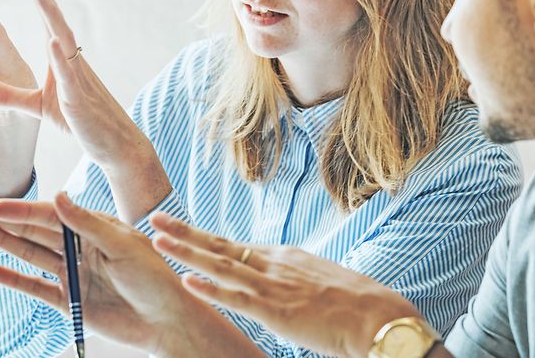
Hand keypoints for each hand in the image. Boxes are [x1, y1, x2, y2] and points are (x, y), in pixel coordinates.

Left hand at [0, 0, 169, 220]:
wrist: (114, 144)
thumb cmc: (80, 121)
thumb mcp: (35, 106)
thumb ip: (5, 95)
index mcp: (62, 59)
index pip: (47, 20)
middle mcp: (71, 60)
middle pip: (54, 19)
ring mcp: (77, 77)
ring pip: (63, 39)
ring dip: (50, 15)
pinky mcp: (78, 98)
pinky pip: (69, 74)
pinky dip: (60, 56)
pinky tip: (52, 40)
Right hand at [0, 193, 257, 356]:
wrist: (169, 321)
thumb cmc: (156, 277)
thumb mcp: (125, 246)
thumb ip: (88, 224)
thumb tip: (59, 196)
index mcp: (95, 228)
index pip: (51, 215)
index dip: (22, 210)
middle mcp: (81, 247)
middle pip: (34, 230)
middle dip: (1, 218)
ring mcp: (74, 274)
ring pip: (31, 254)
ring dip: (3, 242)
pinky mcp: (72, 301)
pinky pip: (37, 288)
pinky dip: (15, 279)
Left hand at [151, 212, 423, 357]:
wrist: (380, 316)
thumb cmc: (356, 305)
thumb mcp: (318, 282)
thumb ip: (294, 280)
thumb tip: (281, 282)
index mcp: (283, 258)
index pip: (234, 246)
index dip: (202, 238)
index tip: (178, 228)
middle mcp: (274, 265)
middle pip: (219, 246)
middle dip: (185, 233)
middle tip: (154, 218)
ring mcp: (274, 286)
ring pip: (221, 266)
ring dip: (186, 253)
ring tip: (158, 241)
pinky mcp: (277, 311)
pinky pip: (237, 299)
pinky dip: (211, 289)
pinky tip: (188, 281)